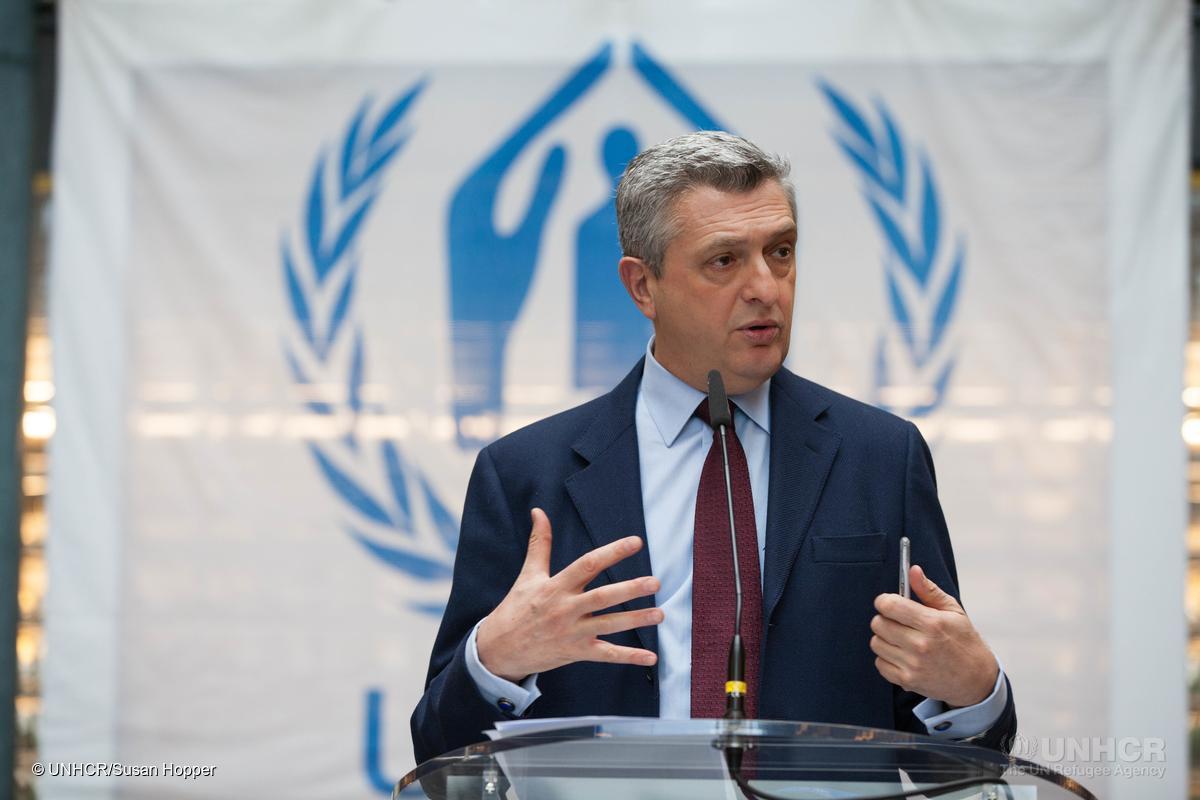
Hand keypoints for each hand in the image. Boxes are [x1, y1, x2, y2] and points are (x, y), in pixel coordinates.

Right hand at [476, 508, 662, 681]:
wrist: (498, 648)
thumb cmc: (517, 607)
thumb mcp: (528, 574)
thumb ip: (539, 543)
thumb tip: (538, 511)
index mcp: (556, 586)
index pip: (588, 565)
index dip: (612, 552)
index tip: (635, 542)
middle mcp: (566, 608)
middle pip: (603, 597)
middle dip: (630, 589)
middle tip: (656, 582)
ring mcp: (572, 632)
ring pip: (609, 625)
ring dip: (636, 620)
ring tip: (660, 614)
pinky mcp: (576, 652)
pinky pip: (606, 655)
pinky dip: (629, 657)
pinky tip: (651, 656)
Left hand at [870, 565, 998, 707]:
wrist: (976, 681)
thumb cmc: (964, 642)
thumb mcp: (953, 612)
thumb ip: (929, 590)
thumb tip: (913, 570)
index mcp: (932, 623)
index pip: (890, 605)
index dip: (885, 601)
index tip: (890, 602)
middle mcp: (920, 645)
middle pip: (878, 623)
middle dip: (885, 618)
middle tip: (898, 621)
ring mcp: (913, 665)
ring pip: (876, 643)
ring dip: (885, 638)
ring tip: (901, 638)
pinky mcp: (907, 681)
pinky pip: (880, 663)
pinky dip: (887, 658)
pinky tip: (902, 655)